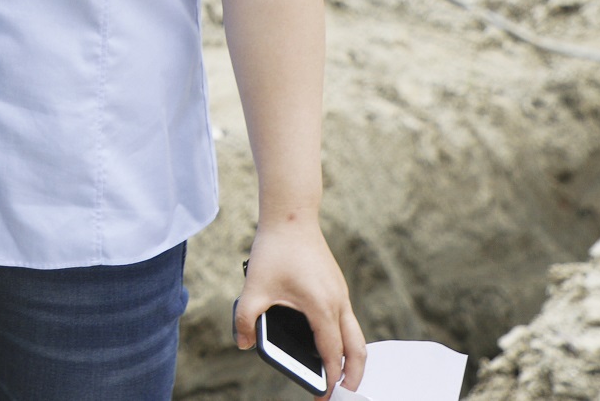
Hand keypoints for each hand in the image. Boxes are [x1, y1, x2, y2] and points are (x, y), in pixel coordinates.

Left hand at [235, 216, 364, 395]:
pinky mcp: (337, 286)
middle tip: (346, 393)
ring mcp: (340, 293)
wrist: (291, 216)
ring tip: (339, 374)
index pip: (332, 352)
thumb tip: (243, 343)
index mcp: (322, 307)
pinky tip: (328, 342)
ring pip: (355, 334)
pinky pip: (347, 319)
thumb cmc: (275, 250)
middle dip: (355, 374)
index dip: (330, 377)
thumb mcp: (253, 288)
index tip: (325, 395)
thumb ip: (245, 319)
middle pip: (357, 348)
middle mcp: (338, 302)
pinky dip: (345, 338)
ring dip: (351, 356)